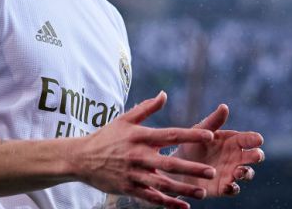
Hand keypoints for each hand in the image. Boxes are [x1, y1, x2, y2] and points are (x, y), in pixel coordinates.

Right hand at [73, 91, 216, 208]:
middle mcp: (138, 156)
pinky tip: (183, 206)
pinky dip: (167, 203)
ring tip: (202, 192)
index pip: (170, 134)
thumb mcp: (124, 119)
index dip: (191, 135)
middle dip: (192, 169)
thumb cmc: (106, 136)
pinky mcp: (128, 188)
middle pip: (170, 163)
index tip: (209, 136)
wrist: (80, 158)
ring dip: (183, 189)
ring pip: (163, 184)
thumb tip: (164, 94)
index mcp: (140, 137)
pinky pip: (151, 198)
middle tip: (211, 171)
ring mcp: (134, 174)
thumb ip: (146, 108)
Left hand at [171, 104, 263, 196]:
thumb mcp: (200, 131)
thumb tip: (224, 106)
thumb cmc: (192, 144)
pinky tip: (227, 186)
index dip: (254, 139)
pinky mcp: (224, 187)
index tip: (258, 139)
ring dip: (246, 173)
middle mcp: (236, 157)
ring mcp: (231, 173)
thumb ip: (213, 121)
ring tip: (239, 171)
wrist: (178, 166)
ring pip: (246, 173)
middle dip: (257, 156)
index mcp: (233, 141)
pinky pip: (233, 189)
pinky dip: (232, 188)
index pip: (247, 139)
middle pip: (252, 156)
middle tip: (257, 155)